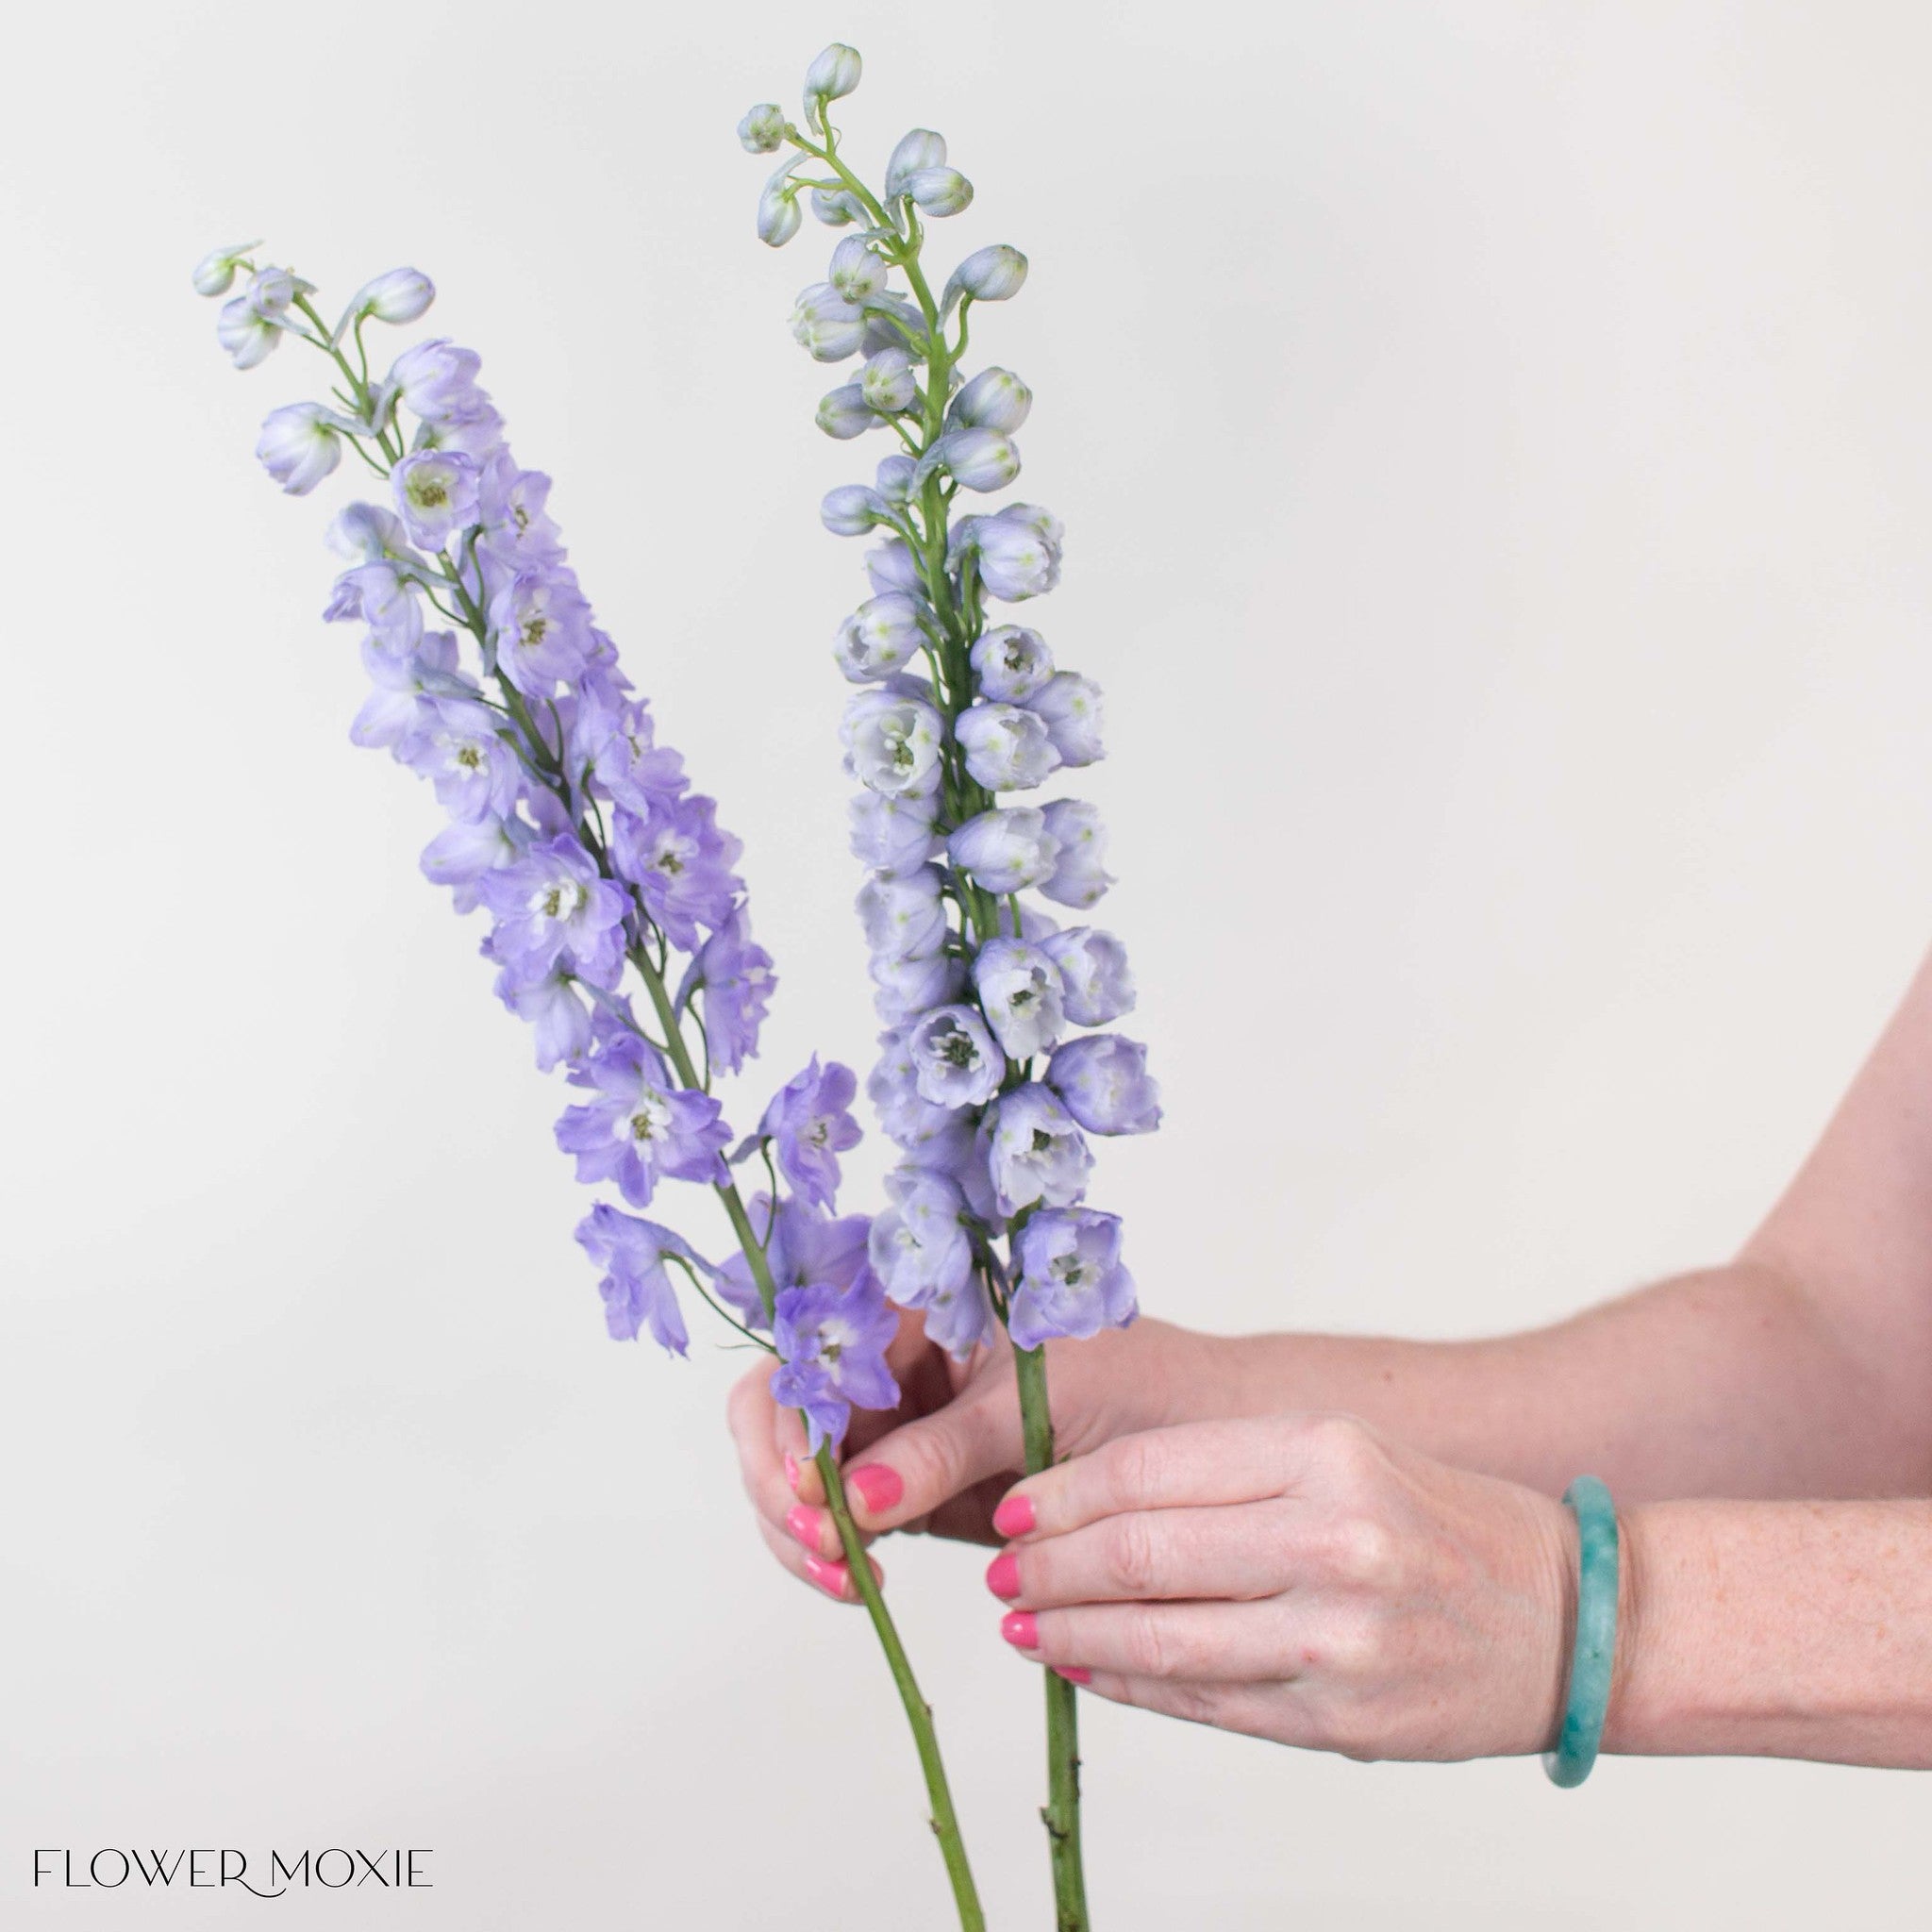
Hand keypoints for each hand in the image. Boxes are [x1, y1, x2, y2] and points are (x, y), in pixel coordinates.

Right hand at [726, 1310, 1214, 1602]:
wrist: (1197, 1433)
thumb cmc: (1131, 1385)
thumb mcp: (1032, 1408)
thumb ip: (943, 1450)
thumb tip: (855, 1502)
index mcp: (912, 1309)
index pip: (808, 1347)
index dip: (788, 1415)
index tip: (809, 1487)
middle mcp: (887, 1362)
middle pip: (778, 1411)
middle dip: (779, 1484)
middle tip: (820, 1548)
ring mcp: (892, 1427)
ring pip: (793, 1475)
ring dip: (795, 1533)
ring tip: (844, 1581)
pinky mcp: (907, 1491)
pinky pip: (835, 1521)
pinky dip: (828, 1557)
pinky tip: (857, 1585)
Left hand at [983, 1413, 1579, 1760]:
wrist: (1571, 1618)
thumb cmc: (1440, 1522)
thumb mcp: (1344, 1455)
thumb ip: (1226, 1476)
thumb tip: (1090, 1504)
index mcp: (1324, 1452)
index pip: (1151, 1469)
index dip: (1063, 1492)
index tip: (1015, 1507)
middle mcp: (1331, 1539)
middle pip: (1142, 1551)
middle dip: (1048, 1565)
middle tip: (1001, 1571)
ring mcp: (1337, 1638)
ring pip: (1161, 1637)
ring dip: (1072, 1631)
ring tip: (1023, 1624)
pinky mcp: (1340, 1722)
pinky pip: (1205, 1702)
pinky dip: (1131, 1685)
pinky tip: (1087, 1667)